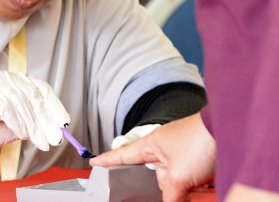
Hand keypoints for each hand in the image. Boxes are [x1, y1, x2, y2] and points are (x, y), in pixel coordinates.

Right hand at [0, 68, 69, 166]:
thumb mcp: (12, 125)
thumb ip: (30, 122)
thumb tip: (52, 128)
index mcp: (11, 81)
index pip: (39, 88)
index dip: (53, 106)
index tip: (63, 123)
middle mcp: (4, 77)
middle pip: (35, 95)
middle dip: (47, 119)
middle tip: (55, 137)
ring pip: (24, 103)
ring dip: (35, 125)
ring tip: (41, 140)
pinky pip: (10, 109)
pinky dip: (19, 123)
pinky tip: (23, 135)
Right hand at [90, 113, 215, 201]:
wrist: (231, 131)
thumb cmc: (199, 141)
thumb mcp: (178, 175)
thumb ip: (169, 196)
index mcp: (151, 146)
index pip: (123, 155)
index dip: (107, 160)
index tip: (94, 162)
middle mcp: (165, 150)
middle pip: (156, 178)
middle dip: (168, 189)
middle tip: (180, 188)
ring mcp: (183, 156)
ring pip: (177, 182)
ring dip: (186, 189)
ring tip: (197, 183)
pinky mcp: (199, 162)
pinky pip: (192, 181)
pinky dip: (198, 186)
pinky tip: (205, 184)